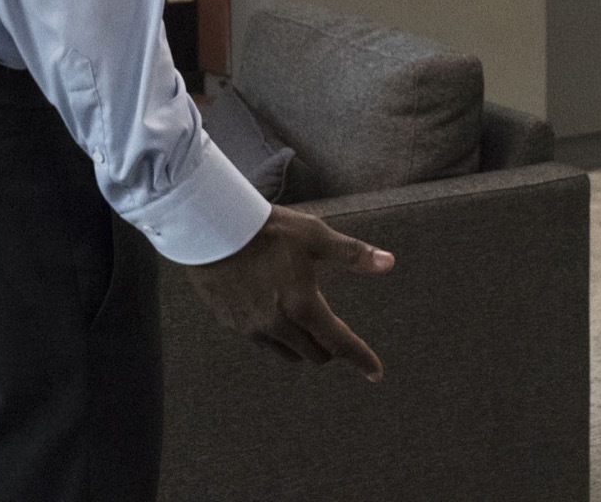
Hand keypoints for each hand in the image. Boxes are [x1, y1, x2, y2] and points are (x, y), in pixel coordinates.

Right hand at [182, 204, 394, 379]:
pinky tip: (276, 315)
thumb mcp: (315, 236)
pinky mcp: (232, 324)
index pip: (339, 342)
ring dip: (303, 345)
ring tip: (307, 324)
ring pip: (287, 353)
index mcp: (302, 305)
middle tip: (338, 334)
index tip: (376, 373)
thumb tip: (389, 262)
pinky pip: (262, 342)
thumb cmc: (268, 229)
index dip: (361, 358)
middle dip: (331, 349)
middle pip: (314, 354)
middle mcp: (277, 325)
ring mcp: (251, 328)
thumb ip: (352, 254)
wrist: (210, 228)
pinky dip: (278, 336)